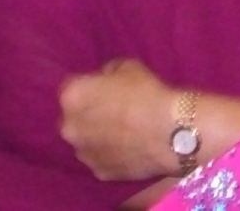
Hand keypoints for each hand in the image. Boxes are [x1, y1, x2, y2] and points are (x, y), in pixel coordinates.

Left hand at [59, 57, 179, 183]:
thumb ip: (110, 71)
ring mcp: (82, 154)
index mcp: (72, 98)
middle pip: (73, 118)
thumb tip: (106, 79)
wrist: (170, 133)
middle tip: (112, 110)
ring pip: (85, 141)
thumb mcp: (129, 66)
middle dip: (87, 113)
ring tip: (123, 132)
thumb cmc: (147, 94)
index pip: (71, 88)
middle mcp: (69, 128)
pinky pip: (99, 158)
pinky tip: (128, 147)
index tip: (104, 88)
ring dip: (96, 135)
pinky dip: (109, 153)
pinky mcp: (98, 172)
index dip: (89, 86)